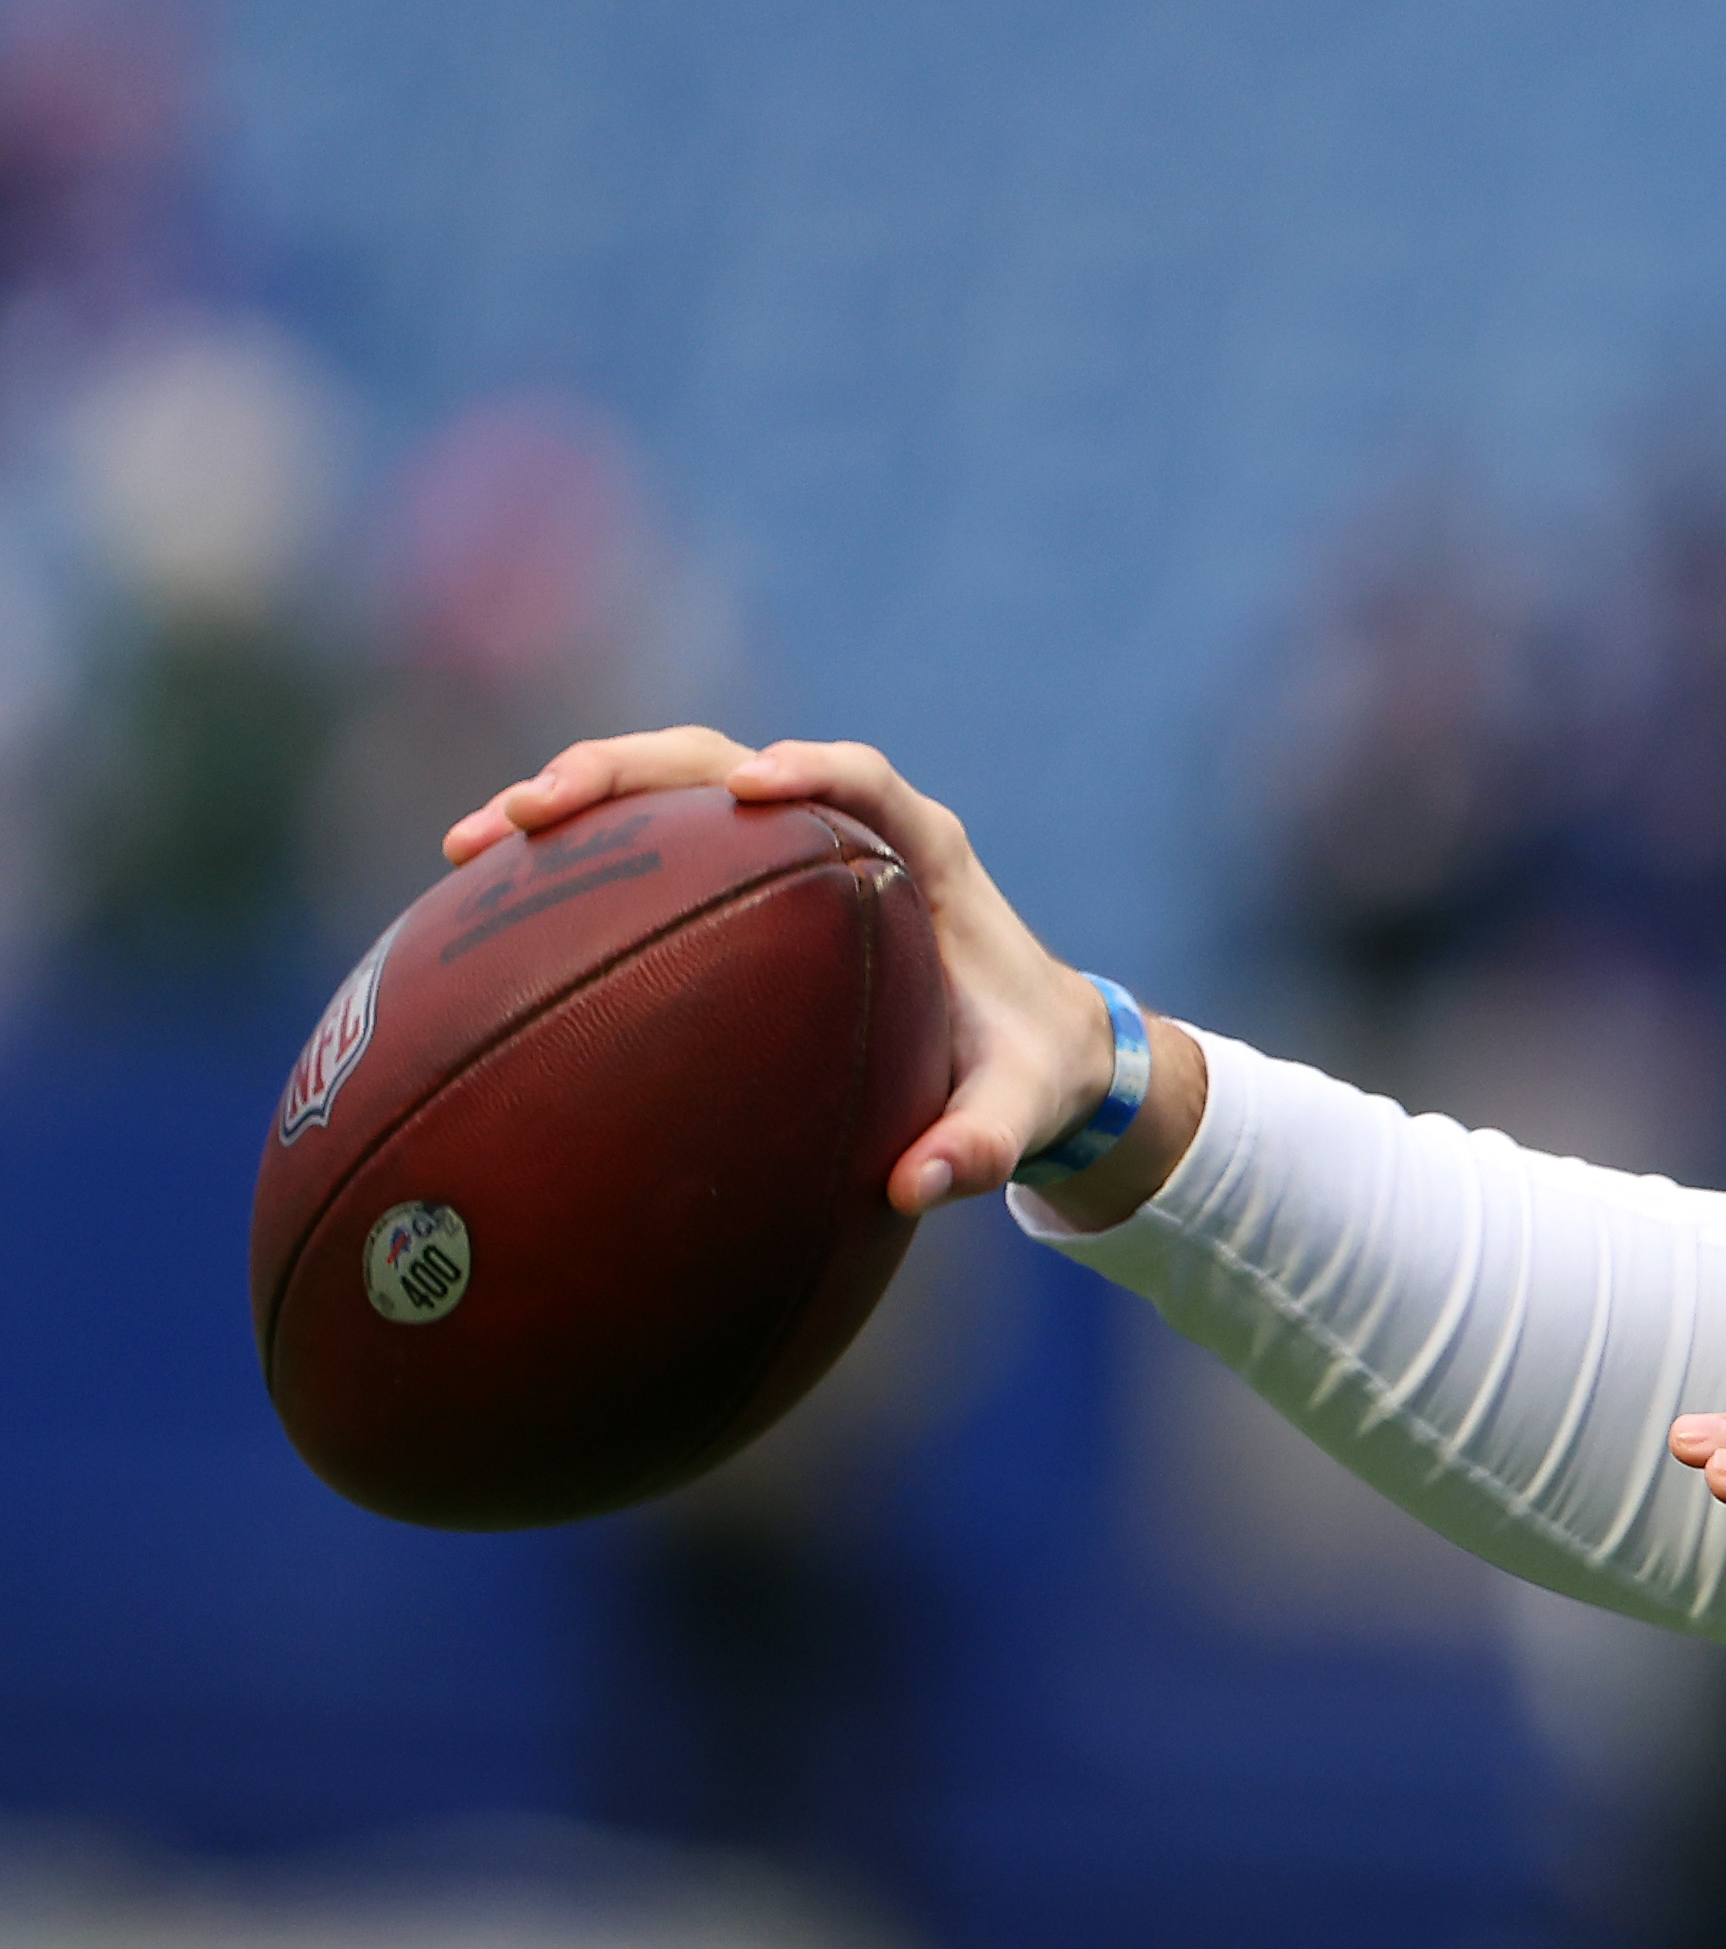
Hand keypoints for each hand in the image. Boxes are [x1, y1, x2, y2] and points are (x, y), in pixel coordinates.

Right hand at [445, 727, 1191, 1218]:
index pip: (864, 781)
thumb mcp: (1019, 1111)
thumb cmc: (1027, 1070)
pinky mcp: (737, 879)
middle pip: (721, 762)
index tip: (751, 789)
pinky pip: (649, 849)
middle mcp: (845, 826)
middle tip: (535, 809)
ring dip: (571, 805)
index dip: (810, 771)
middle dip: (626, 772)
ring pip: (665, 794)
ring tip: (471, 846)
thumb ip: (980, 1142)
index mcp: (924, 852)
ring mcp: (781, 844)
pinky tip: (481, 902)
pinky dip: (573, 862)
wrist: (1031, 1051)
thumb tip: (914, 1186)